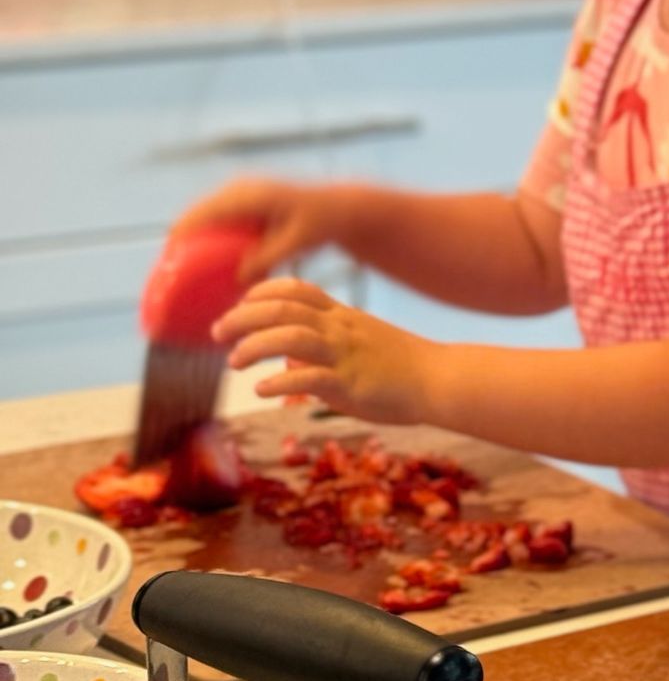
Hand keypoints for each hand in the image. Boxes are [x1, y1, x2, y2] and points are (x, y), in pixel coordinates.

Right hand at [175, 178, 350, 282]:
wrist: (339, 207)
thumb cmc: (321, 225)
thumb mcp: (296, 243)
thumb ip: (267, 258)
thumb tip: (239, 277)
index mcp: (250, 195)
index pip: (204, 213)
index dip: (181, 233)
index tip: (166, 258)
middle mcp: (239, 187)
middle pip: (197, 213)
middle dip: (181, 239)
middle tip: (166, 272)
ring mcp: (239, 190)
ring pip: (204, 215)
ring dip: (192, 237)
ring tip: (177, 268)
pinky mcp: (242, 199)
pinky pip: (216, 216)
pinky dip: (206, 234)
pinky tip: (201, 260)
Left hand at [214, 277, 436, 426]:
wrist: (440, 380)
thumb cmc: (401, 368)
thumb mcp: (359, 347)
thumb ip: (322, 351)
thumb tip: (288, 366)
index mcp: (341, 316)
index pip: (295, 290)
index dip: (260, 293)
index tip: (239, 305)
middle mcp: (339, 328)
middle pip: (282, 308)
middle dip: (242, 317)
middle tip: (217, 332)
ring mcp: (345, 354)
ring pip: (290, 336)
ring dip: (254, 346)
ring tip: (234, 361)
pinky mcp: (351, 383)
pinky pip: (309, 377)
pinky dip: (279, 383)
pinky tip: (262, 391)